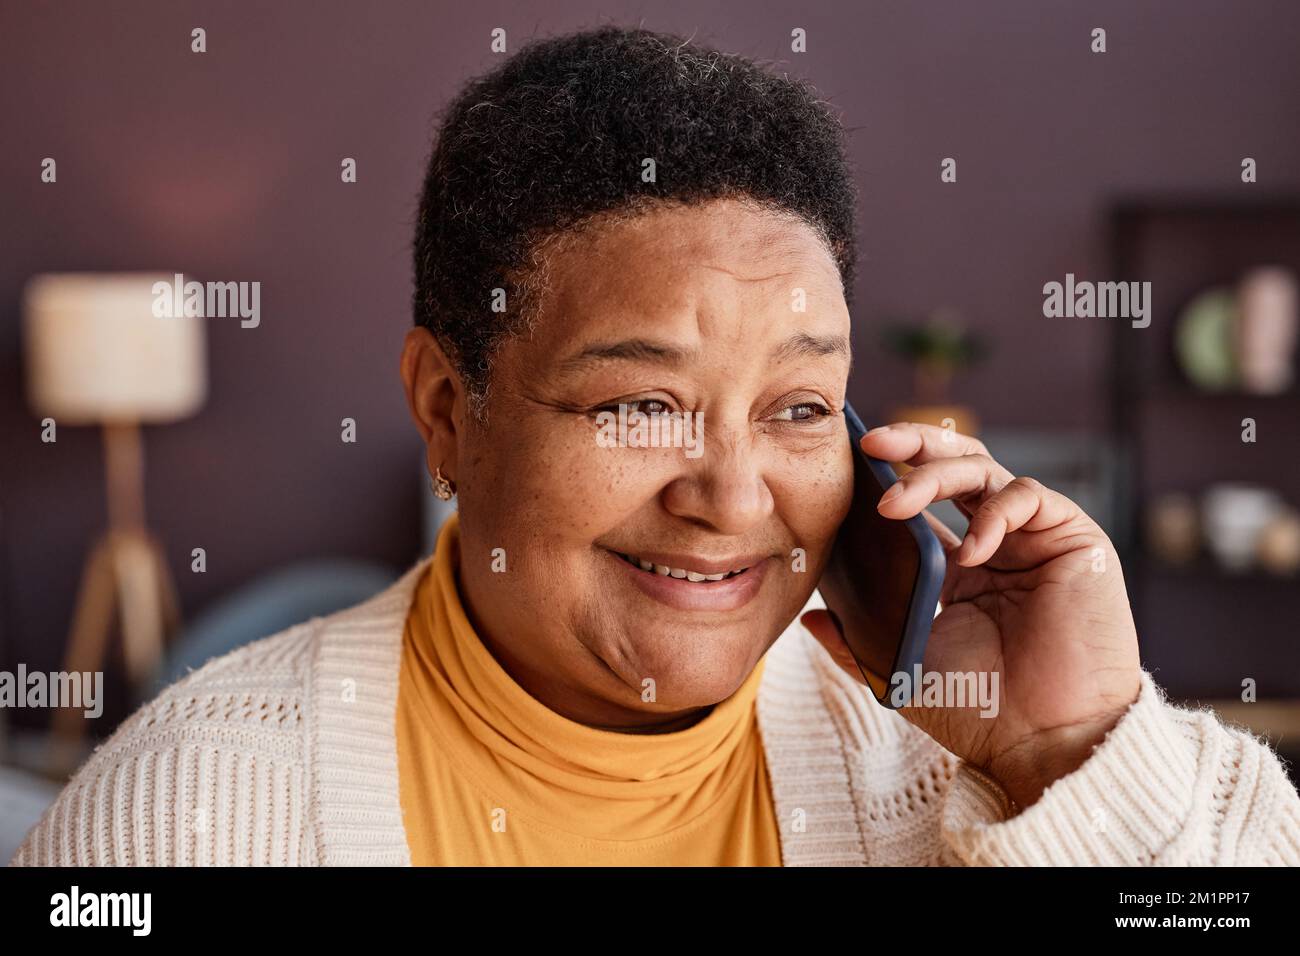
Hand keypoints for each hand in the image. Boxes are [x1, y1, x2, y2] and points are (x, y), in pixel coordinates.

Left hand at [801, 422, 1141, 809]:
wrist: (1045, 744)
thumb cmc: (980, 711)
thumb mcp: (900, 671)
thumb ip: (854, 642)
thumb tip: (809, 616)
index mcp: (956, 568)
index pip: (921, 501)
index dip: (885, 477)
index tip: (844, 465)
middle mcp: (995, 542)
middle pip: (953, 464)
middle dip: (910, 443)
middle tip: (868, 443)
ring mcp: (1032, 538)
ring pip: (982, 468)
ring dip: (934, 475)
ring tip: (893, 503)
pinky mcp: (1074, 539)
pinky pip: (1027, 497)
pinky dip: (993, 513)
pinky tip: (971, 552)